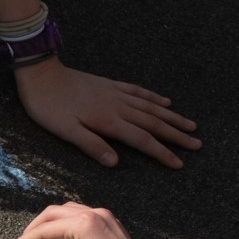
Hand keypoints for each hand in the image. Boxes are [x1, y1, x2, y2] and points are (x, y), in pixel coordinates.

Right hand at [1, 202, 161, 238]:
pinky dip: (65, 225)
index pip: (44, 230)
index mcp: (83, 223)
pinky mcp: (111, 225)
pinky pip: (81, 217)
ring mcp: (104, 217)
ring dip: (50, 225)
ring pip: (67, 212)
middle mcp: (93, 213)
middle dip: (34, 230)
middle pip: (53, 214)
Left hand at [12, 57, 199, 167]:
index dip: (162, 152)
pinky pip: (138, 91)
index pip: (142, 140)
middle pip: (154, 123)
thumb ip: (91, 145)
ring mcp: (115, 94)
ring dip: (172, 116)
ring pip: (151, 107)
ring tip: (190, 125)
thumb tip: (115, 162)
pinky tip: (166, 101)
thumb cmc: (49, 107)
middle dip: (177, 135)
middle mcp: (118, 107)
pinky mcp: (110, 85)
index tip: (179, 163)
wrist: (40, 75)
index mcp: (108, 121)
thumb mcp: (65, 131)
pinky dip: (154, 97)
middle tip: (198, 144)